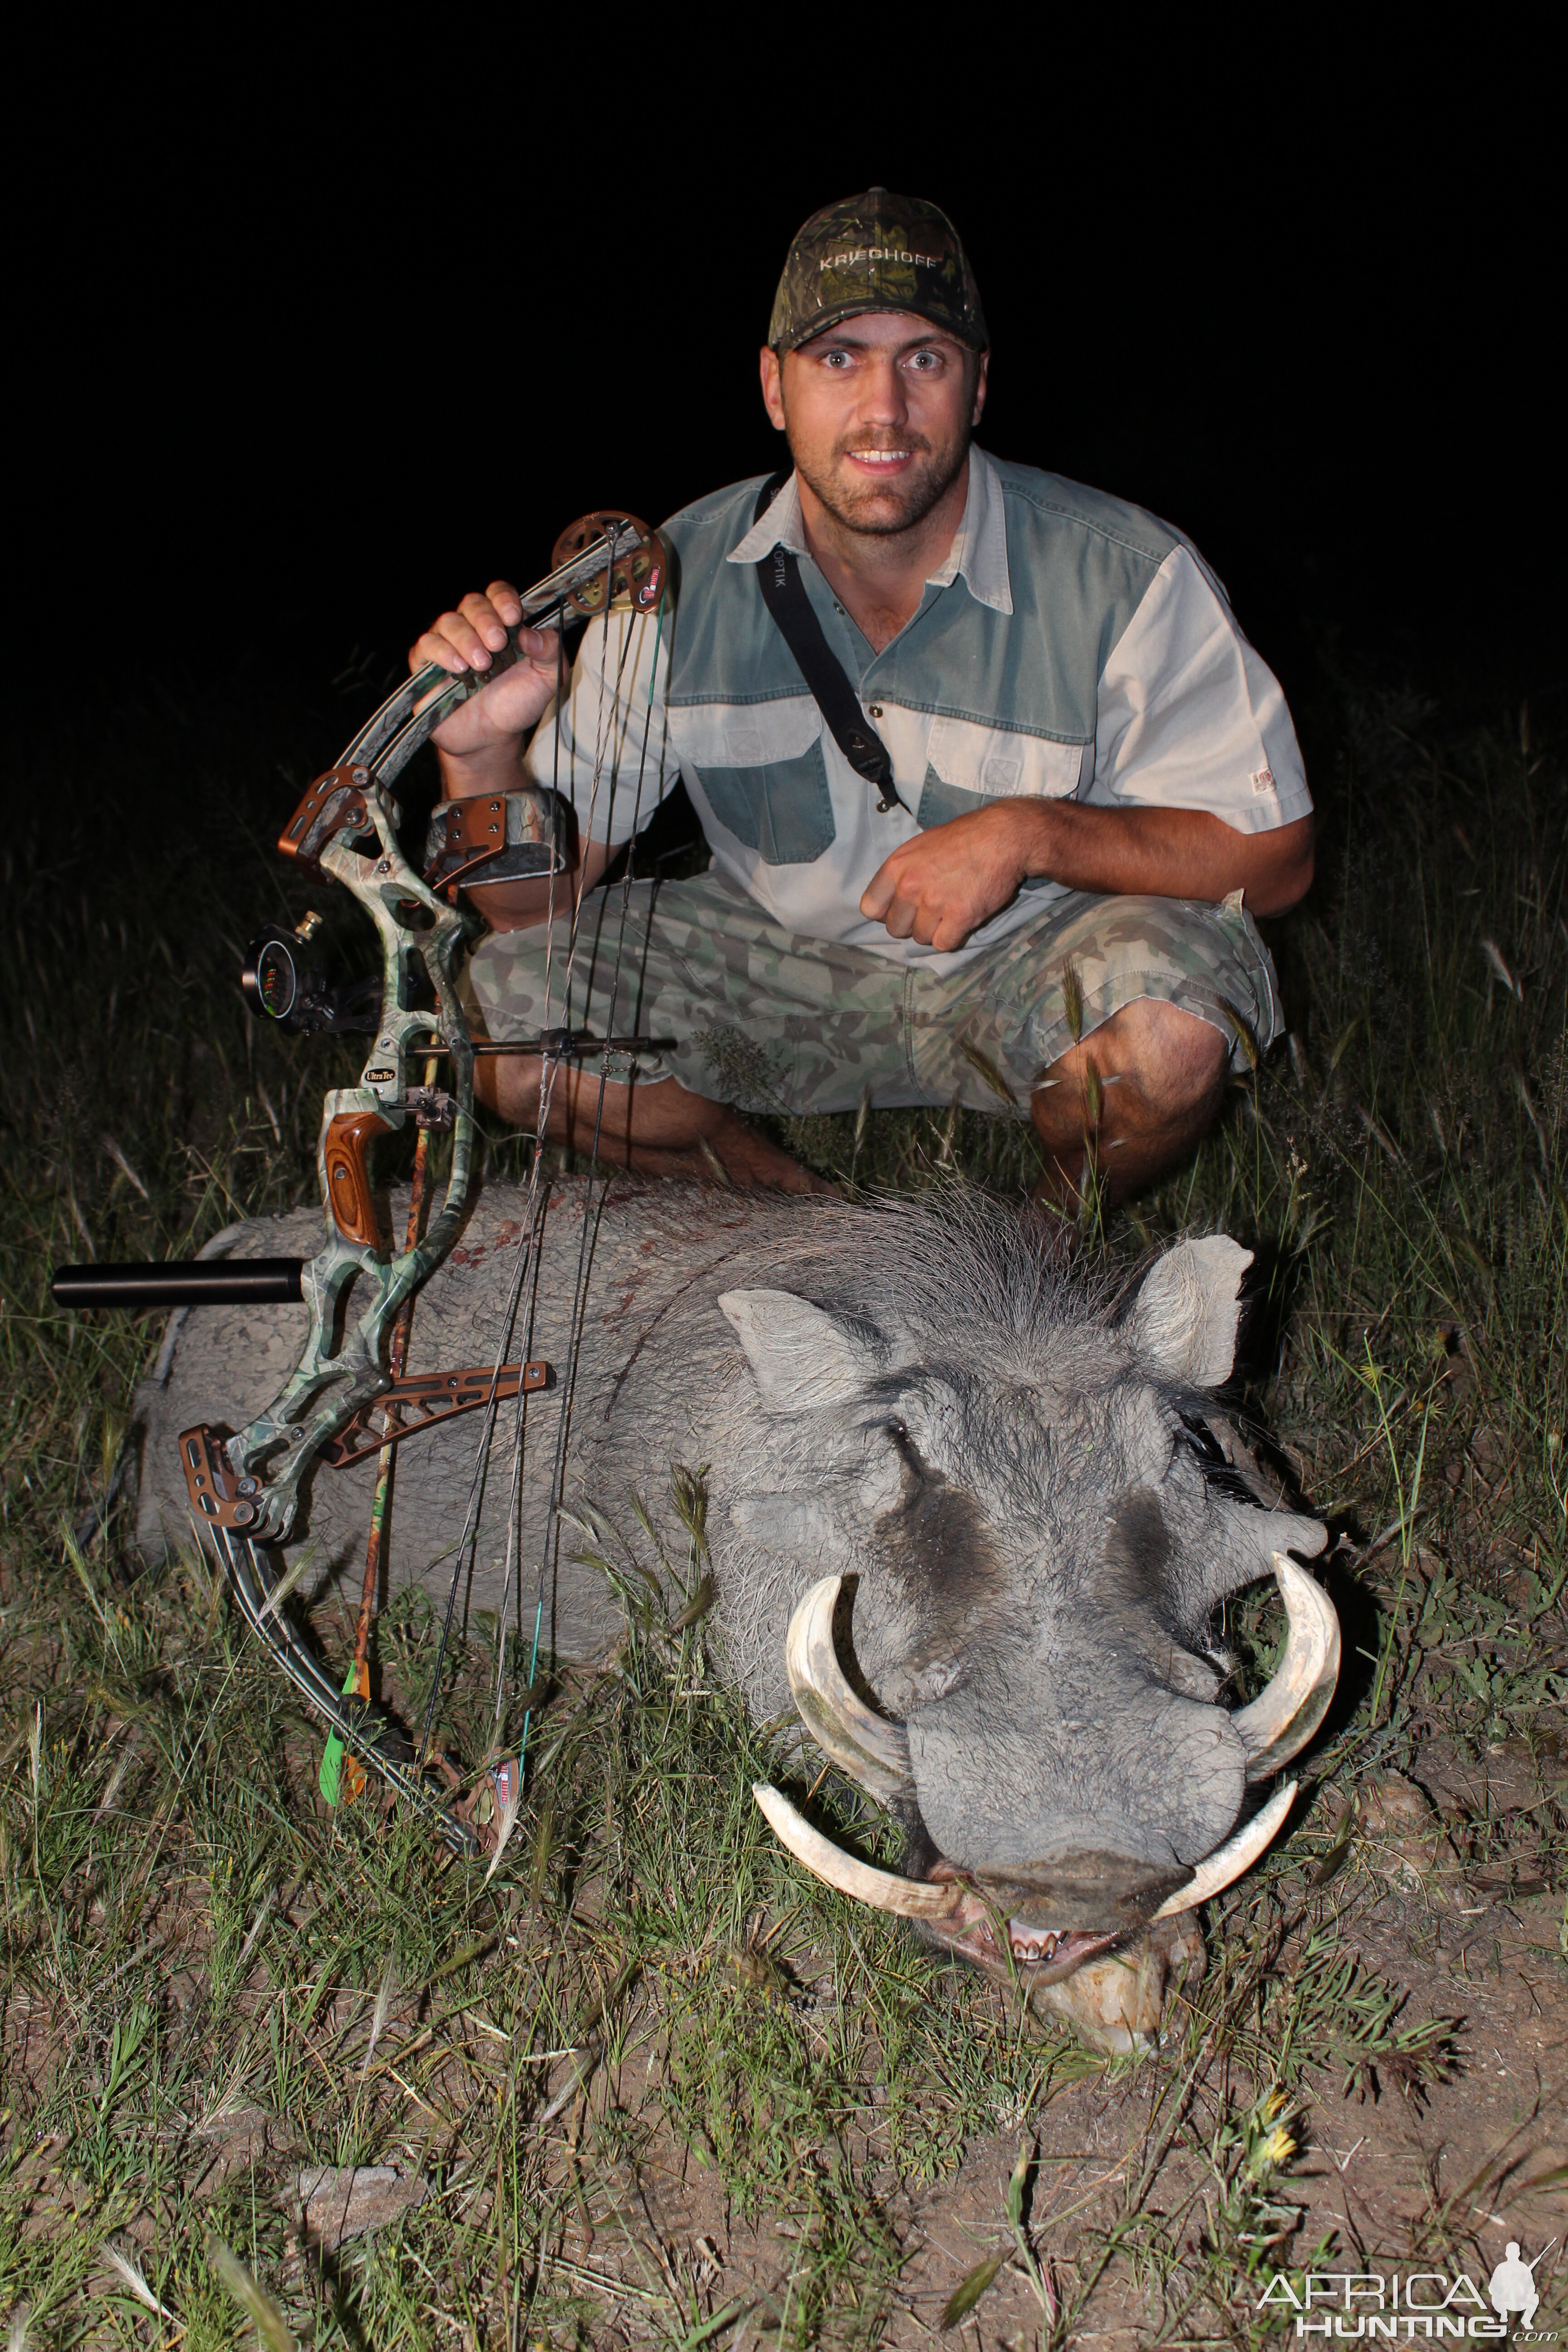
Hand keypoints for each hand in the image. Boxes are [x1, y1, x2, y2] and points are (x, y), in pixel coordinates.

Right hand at [408, 581, 562, 764]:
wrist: (493, 737)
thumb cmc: (518, 703)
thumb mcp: (547, 678)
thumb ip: (549, 651)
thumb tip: (531, 633)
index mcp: (502, 623)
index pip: (497, 593)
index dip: (503, 599)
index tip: (513, 617)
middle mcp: (473, 628)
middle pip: (471, 603)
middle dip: (485, 620)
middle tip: (498, 644)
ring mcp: (448, 644)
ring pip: (448, 622)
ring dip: (466, 639)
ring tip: (482, 664)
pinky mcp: (427, 664)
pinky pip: (425, 645)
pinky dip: (442, 652)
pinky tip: (459, 668)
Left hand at [860, 801, 1044, 950]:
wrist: (1001, 838)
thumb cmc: (962, 839)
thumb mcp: (920, 846)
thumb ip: (902, 873)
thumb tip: (892, 899)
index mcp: (896, 867)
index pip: (871, 908)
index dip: (886, 912)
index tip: (901, 908)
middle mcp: (910, 887)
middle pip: (895, 928)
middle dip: (911, 923)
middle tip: (931, 911)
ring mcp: (935, 904)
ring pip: (920, 938)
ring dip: (934, 930)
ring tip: (949, 911)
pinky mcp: (960, 917)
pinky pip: (943, 944)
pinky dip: (952, 937)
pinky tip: (961, 920)